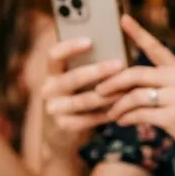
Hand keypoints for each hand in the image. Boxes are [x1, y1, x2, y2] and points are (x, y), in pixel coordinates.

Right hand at [39, 37, 126, 156]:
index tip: (90, 41)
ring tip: (126, 89)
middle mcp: (48, 89)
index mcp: (52, 72)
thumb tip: (122, 46)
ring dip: (106, 95)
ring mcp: (53, 109)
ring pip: (82, 101)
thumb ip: (90, 65)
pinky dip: (104, 114)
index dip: (69, 47)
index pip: (54, 55)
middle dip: (97, 71)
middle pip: (72, 78)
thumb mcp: (77, 82)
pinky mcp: (62, 126)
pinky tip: (120, 109)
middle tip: (120, 64)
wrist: (61, 134)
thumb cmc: (77, 97)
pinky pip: (87, 119)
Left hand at [93, 16, 174, 161]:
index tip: (123, 19)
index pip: (154, 46)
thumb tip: (123, 82)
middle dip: (112, 83)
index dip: (137, 32)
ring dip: (117, 106)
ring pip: (134, 96)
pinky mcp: (173, 116)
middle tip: (98, 91)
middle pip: (135, 74)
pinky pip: (140, 114)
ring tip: (110, 114)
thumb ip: (157, 83)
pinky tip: (121, 121)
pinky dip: (126, 118)